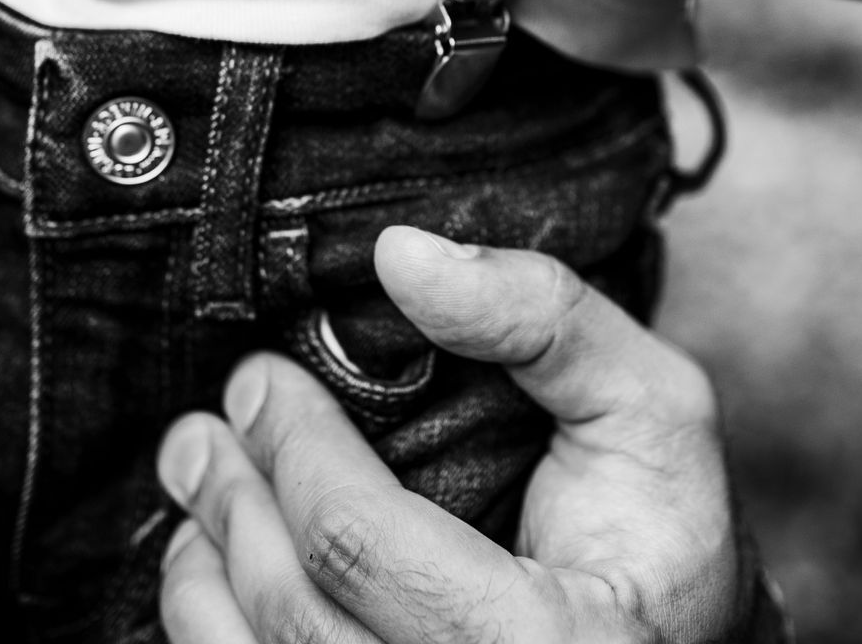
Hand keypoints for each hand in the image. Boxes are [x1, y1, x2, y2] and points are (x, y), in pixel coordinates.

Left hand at [154, 227, 755, 643]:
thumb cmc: (661, 524)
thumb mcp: (650, 400)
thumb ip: (543, 317)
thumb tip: (401, 256)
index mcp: (553, 643)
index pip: (361, 549)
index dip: (294, 449)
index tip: (261, 377)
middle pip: (294, 619)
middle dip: (234, 502)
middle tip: (203, 428)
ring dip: (200, 574)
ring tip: (199, 486)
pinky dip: (212, 631)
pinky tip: (214, 568)